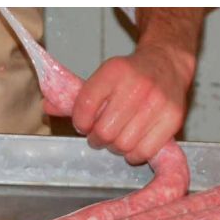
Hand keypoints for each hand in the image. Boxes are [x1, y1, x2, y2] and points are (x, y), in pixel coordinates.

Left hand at [68, 44, 194, 164]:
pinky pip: (145, 151)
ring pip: (124, 144)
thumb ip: (75, 96)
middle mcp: (137, 85)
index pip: (85, 106)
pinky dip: (135, 155)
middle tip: (100, 136)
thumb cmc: (131, 76)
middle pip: (105, 131)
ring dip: (116, 148)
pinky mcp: (173, 118)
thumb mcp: (103, 78)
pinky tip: (133, 146)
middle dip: (98, 139)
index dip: (80, 123)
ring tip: (118, 140)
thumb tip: (46, 108)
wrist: (168, 64)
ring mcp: (157, 102)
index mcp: (114, 71)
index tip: (83, 125)